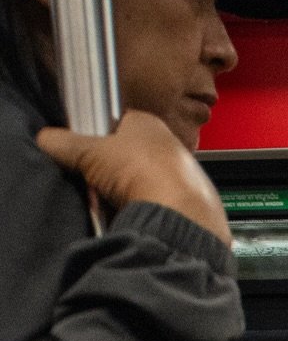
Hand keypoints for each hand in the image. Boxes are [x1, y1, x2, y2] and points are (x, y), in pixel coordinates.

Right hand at [35, 110, 231, 245]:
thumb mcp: (91, 152)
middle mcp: (171, 147)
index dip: (95, 138)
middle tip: (95, 183)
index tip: (82, 153)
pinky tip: (132, 218)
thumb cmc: (146, 173)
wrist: (181, 217)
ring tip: (113, 203)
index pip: (115, 124)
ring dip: (122, 195)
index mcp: (149, 123)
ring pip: (139, 185)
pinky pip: (154, 208)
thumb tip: (47, 140)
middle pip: (125, 158)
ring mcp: (182, 177)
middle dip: (107, 173)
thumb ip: (65, 143)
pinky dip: (140, 213)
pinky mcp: (188, 207)